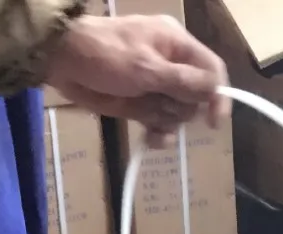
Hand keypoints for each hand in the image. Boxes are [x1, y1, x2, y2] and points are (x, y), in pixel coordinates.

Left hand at [43, 15, 228, 141]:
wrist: (65, 63)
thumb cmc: (106, 55)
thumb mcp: (146, 67)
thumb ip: (182, 81)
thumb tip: (214, 90)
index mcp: (176, 45)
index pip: (211, 70)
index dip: (217, 96)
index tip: (214, 123)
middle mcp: (171, 65)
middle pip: (195, 97)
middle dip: (182, 109)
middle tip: (160, 104)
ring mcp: (155, 87)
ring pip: (178, 115)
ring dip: (166, 123)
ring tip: (146, 119)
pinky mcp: (140, 105)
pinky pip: (160, 125)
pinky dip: (157, 134)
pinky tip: (149, 139)